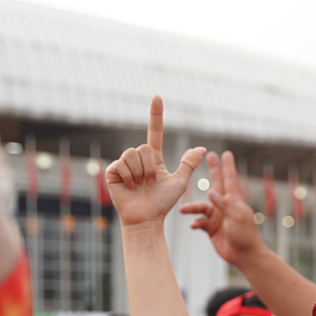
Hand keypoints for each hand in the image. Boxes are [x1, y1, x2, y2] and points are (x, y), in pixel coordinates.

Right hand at [105, 96, 205, 228]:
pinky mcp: (113, 171)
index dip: (157, 115)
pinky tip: (130, 187)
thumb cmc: (162, 203)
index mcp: (154, 159)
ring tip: (141, 186)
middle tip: (150, 184)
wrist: (146, 219)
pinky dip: (130, 177)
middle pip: (145, 147)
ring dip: (141, 173)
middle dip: (151, 168)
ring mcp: (124, 164)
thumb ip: (188, 164)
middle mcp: (138, 159)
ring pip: (134, 154)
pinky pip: (122, 164)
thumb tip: (202, 148)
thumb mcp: (179, 182)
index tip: (158, 97)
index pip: (155, 132)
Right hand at [179, 150, 264, 266]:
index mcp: (234, 201)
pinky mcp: (211, 228)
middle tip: (209, 155)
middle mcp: (225, 206)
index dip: (228, 166)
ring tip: (183, 210)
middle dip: (214, 170)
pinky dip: (195, 223)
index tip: (226, 153)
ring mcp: (217, 217)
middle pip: (217, 184)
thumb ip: (224, 203)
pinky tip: (193, 226)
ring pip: (201, 207)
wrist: (243, 255)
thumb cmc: (244, 234)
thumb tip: (210, 190)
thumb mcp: (236, 216)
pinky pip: (199, 222)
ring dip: (192, 208)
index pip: (230, 179)